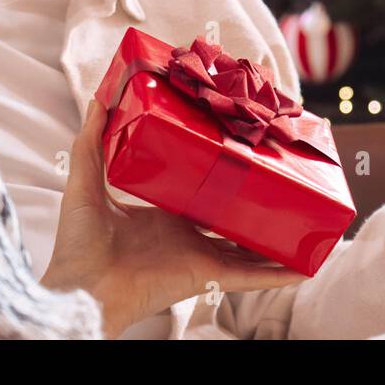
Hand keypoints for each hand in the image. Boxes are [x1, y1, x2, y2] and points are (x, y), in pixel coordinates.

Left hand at [41, 99, 304, 337]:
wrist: (81, 289)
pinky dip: (276, 274)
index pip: (200, 190)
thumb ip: (93, 141)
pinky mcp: (206, 275)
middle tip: (279, 173)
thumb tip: (101, 95)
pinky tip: (301, 266)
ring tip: (305, 219)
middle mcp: (186, 234)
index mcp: (164, 213)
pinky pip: (249, 276)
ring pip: (249, 246)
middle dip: (255, 200)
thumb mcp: (85, 183)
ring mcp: (199, 255)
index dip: (221, 172)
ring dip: (276, 237)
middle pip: (231, 215)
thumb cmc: (78, 244)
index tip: (239, 150)